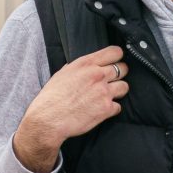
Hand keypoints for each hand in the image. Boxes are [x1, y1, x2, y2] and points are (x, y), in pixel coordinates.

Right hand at [13, 45, 128, 172]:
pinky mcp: (107, 109)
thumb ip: (78, 68)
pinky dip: (111, 109)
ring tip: (106, 96)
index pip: (115, 52)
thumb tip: (86, 67)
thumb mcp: (62, 74)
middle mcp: (98, 75)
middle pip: (123, 69)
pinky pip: (118, 106)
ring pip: (124, 87)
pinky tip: (100, 110)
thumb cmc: (51, 98)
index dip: (117, 57)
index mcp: (86, 64)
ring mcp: (104, 92)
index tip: (115, 62)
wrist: (48, 120)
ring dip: (118, 92)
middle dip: (119, 74)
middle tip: (111, 81)